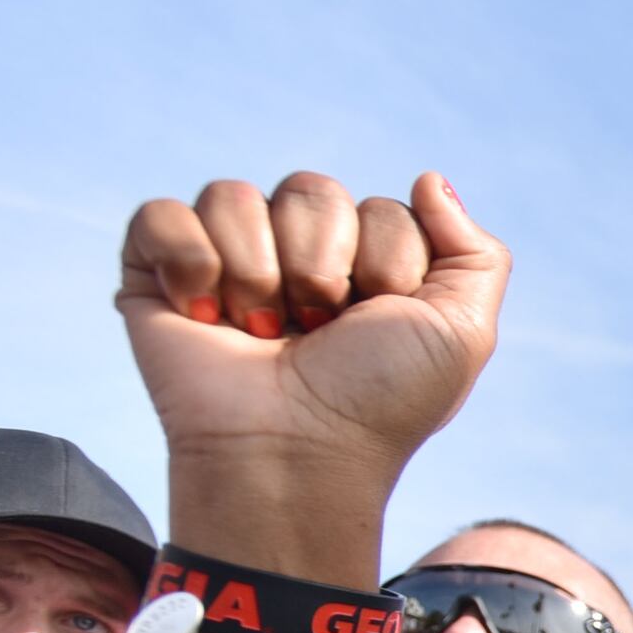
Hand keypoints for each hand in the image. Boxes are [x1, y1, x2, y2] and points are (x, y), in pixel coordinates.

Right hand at [116, 171, 511, 585]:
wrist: (295, 454)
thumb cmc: (380, 402)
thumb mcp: (461, 333)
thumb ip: (475, 253)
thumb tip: (428, 178)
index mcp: (366, 264)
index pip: (380, 208)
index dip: (386, 264)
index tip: (378, 323)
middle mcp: (296, 255)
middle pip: (310, 188)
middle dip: (321, 265)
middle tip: (317, 331)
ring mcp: (227, 262)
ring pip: (233, 195)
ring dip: (257, 273)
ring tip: (263, 333)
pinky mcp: (156, 274)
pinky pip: (162, 215)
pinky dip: (189, 263)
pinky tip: (206, 317)